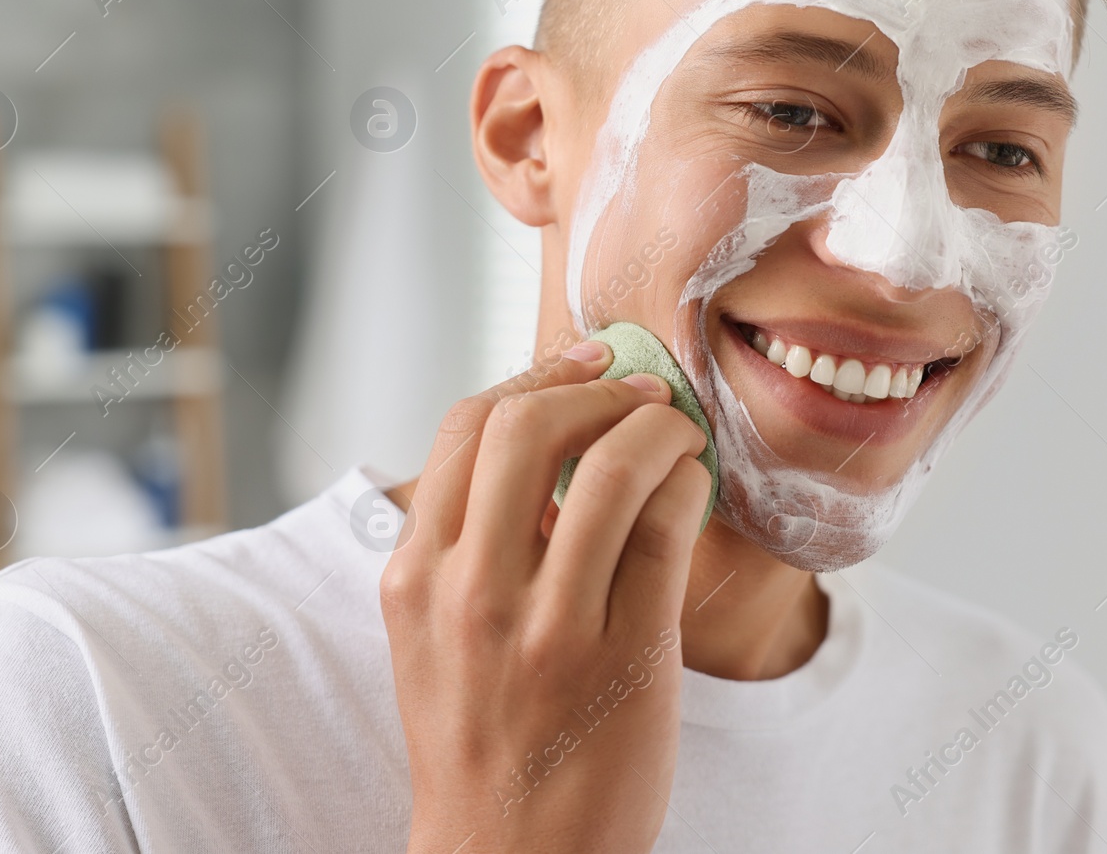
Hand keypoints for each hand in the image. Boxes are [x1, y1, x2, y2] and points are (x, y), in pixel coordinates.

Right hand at [382, 339, 710, 853]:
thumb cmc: (480, 740)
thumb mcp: (432, 635)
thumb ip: (467, 543)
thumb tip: (546, 445)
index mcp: (415, 575)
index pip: (462, 427)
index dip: (532, 375)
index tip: (581, 365)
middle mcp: (468, 593)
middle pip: (527, 425)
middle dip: (593, 386)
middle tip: (636, 391)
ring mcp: (547, 628)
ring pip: (612, 467)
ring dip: (657, 427)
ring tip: (675, 433)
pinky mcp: (625, 659)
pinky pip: (666, 529)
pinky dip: (687, 483)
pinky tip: (692, 486)